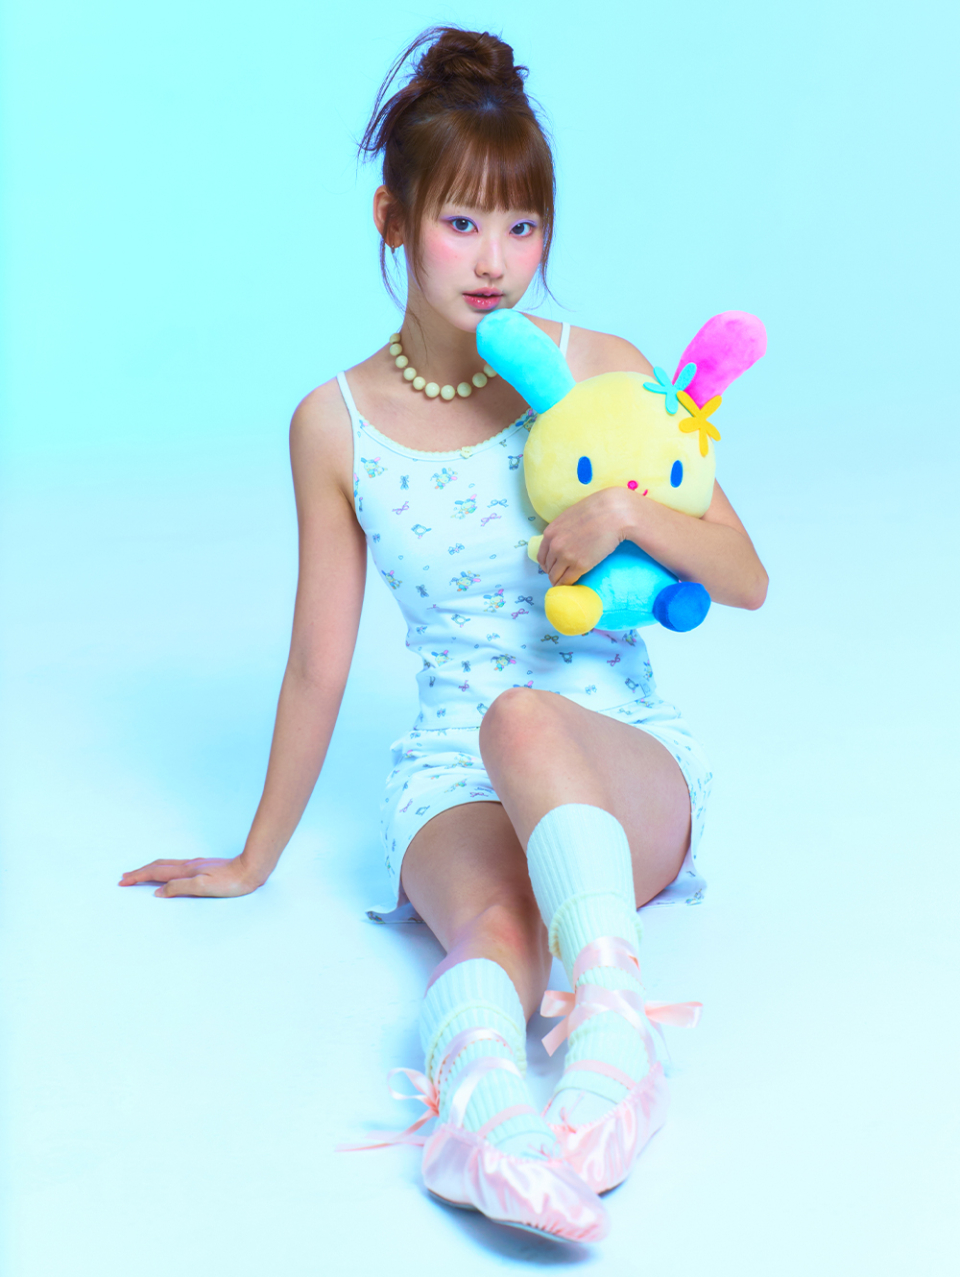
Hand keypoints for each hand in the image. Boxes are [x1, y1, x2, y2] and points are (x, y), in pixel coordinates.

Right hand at [118, 855, 263, 897]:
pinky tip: (168, 873)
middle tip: (124, 877)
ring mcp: (196, 865)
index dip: (138, 877)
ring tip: (141, 873)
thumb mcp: (204, 888)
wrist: (251, 869)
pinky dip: (164, 869)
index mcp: (186, 871)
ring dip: (151, 869)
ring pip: (167, 865)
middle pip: (158, 866)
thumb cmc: (231, 882)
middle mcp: (189, 865)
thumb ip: (180, 888)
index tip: (123, 882)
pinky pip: (176, 866)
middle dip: (140, 872)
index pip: (156, 873)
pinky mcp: (204, 866)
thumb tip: (158, 892)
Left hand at [537, 487, 635, 585]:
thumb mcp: (569, 517)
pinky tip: (571, 586)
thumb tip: (562, 539)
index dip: (547, 565)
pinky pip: (567, 581)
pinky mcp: (579, 565)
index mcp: (550, 533)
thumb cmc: (596, 511)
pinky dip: (567, 585)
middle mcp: (555, 546)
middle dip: (554, 573)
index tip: (552, 568)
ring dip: (559, 581)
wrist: (613, 514)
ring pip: (555, 577)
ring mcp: (566, 556)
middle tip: (561, 576)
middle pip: (548, 568)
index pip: (542, 556)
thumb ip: (562, 530)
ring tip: (565, 583)